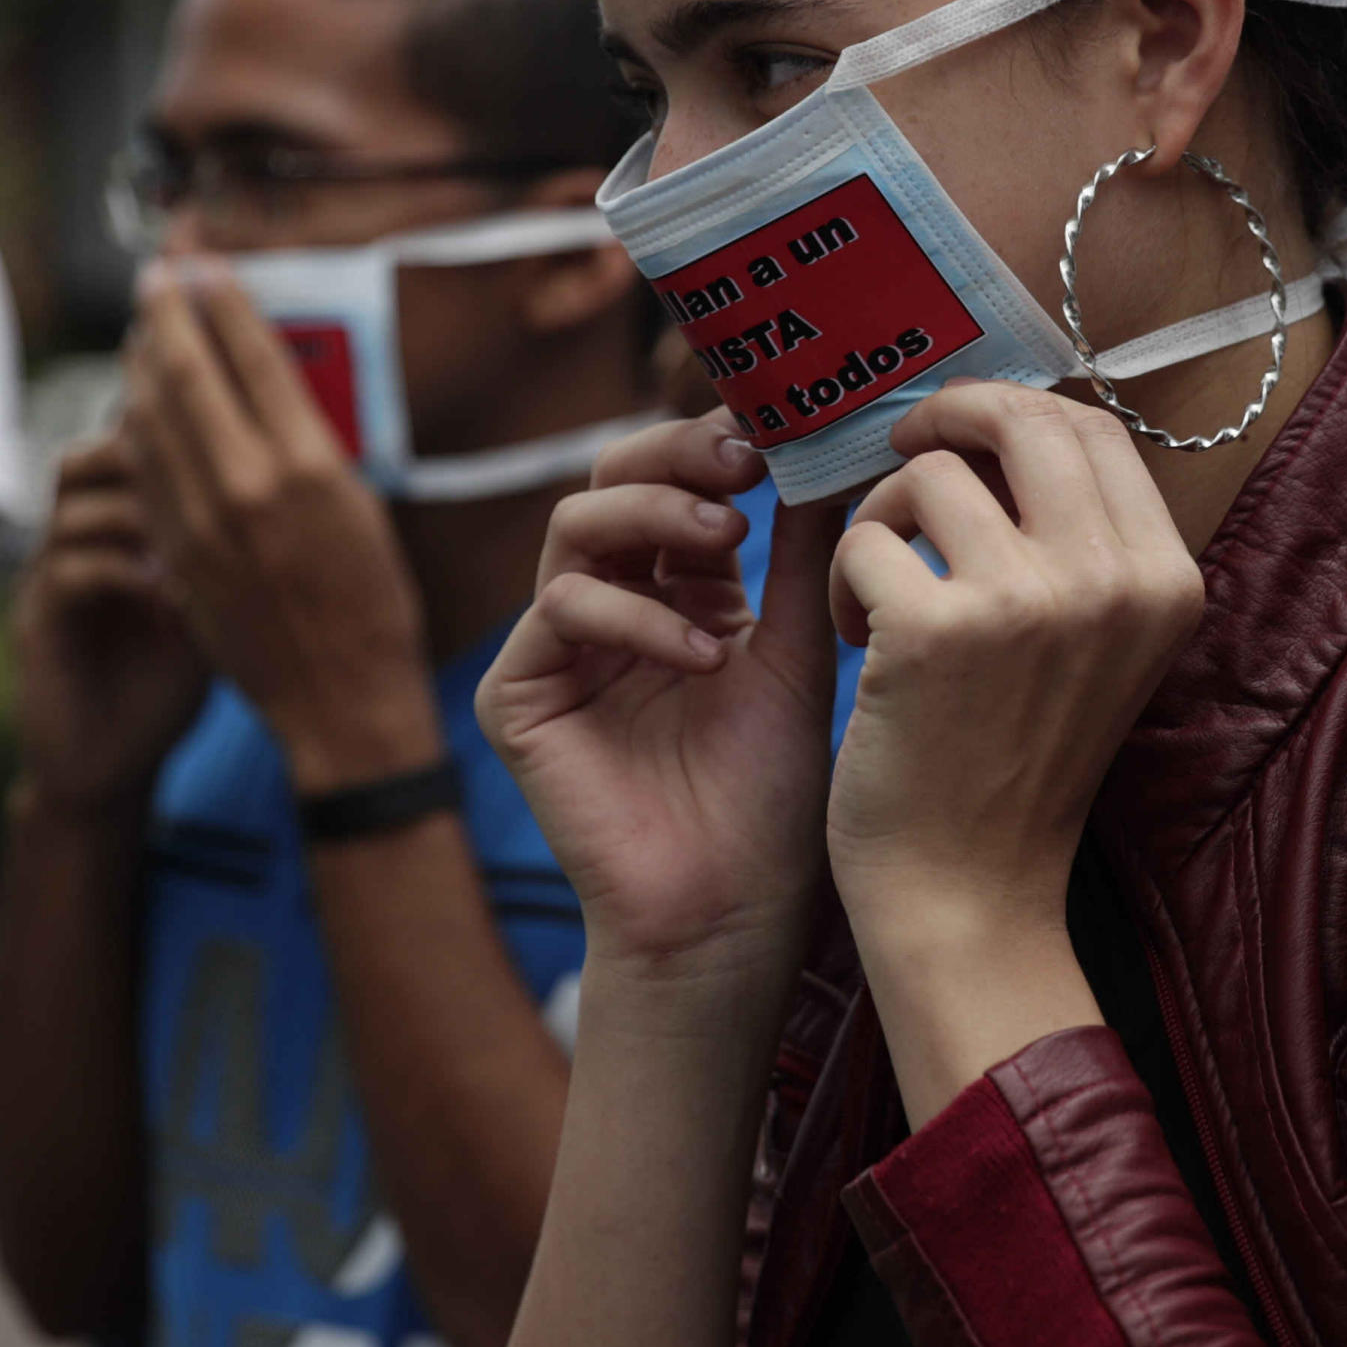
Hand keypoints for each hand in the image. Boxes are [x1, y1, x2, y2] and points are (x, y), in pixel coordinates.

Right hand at [11, 423, 214, 816]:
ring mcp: (46, 580)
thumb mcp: (208, 606)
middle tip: (208, 487)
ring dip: (139, 516)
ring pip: (73, 505)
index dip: (172, 438)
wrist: (109, 765)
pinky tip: (173, 598)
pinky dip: (127, 574)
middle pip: (88, 458)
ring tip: (193, 546)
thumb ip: (229, 553)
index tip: (234, 449)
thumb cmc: (166, 684)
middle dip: (146, 464)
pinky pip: (69, 572)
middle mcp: (70, 543)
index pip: (126, 450)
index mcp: (109, 529)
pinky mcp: (37, 626)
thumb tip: (299, 506)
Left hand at [119, 261, 441, 791]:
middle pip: (187, 375)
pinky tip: (138, 405)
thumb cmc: (371, 602)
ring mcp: (200, 523)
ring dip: (143, 364)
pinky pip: (145, 473)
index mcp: (309, 466)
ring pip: (151, 420)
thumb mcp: (361, 505)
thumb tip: (267, 384)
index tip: (206, 264)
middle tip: (157, 276)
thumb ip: (310, 443)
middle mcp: (247, 487)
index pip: (252, 356)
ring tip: (144, 329)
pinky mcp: (173, 555)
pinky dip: (138, 428)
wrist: (338, 698)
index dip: (222, 301)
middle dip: (167, 315)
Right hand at [477, 418, 842, 1004]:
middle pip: (608, 483)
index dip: (711, 447)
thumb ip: (800, 556)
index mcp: (677, 593)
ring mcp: (558, 651)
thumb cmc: (769, 799)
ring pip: (574, 528)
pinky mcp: (519, 696)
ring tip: (727, 543)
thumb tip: (827, 453)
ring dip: (653, 518)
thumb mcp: (796, 654)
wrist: (732, 912)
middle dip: (673, 460)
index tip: (771, 434)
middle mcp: (610, 609)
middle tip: (740, 467)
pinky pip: (558, 611)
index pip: (672, 484)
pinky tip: (702, 657)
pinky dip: (633, 616)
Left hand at [824, 385, 1199, 1109]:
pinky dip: (842, 583)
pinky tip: (856, 641)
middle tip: (899, 452)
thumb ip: (1078, 539)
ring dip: (883, 521)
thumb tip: (1010, 416)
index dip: (1016, 410)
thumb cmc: (1014, 761)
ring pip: (927, 475)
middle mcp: (1113, 580)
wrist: (968, 894)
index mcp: (1168, 580)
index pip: (1095, 428)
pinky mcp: (933, 630)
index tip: (961, 431)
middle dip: (946, 417)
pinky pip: (861, 539)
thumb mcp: (1095, 645)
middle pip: (1023, 418)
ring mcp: (1027, 601)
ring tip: (879, 594)